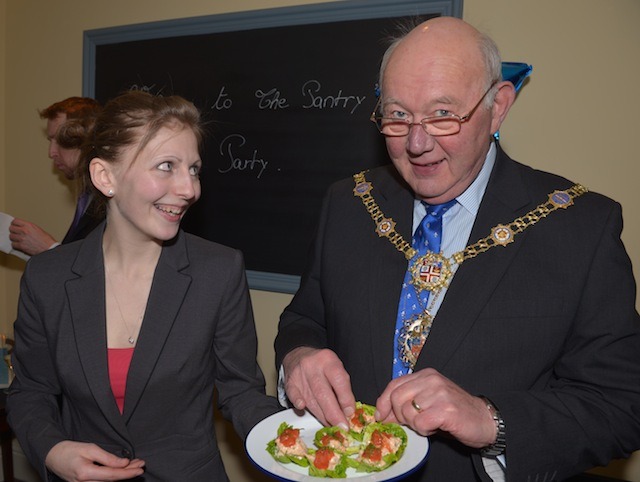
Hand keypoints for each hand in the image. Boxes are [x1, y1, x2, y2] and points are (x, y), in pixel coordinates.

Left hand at [9, 218, 56, 254]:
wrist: (48, 248)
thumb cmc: (46, 240)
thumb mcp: (38, 229)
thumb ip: (28, 227)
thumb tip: (22, 228)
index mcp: (29, 225)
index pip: (15, 221)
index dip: (14, 224)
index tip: (14, 225)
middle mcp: (24, 230)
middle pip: (11, 228)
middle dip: (13, 231)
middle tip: (16, 233)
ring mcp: (22, 238)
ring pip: (11, 236)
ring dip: (14, 238)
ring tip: (18, 239)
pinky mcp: (21, 246)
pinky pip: (13, 244)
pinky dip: (15, 245)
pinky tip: (19, 245)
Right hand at [45, 441, 144, 481]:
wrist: (53, 457)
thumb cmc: (70, 450)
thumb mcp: (90, 449)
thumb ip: (108, 458)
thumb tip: (124, 463)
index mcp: (86, 474)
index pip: (112, 475)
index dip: (128, 473)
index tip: (140, 468)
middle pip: (112, 481)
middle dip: (129, 473)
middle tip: (142, 465)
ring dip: (123, 474)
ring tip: (136, 465)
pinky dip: (114, 476)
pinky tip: (123, 470)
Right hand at [282, 347, 355, 428]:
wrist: (298, 355)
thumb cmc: (321, 366)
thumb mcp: (335, 368)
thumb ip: (341, 387)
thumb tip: (347, 411)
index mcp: (329, 360)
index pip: (339, 380)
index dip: (345, 398)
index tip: (350, 413)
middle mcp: (313, 366)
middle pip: (323, 393)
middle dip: (334, 413)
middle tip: (342, 426)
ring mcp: (299, 374)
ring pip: (310, 399)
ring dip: (322, 416)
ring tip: (331, 425)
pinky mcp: (289, 382)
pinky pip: (293, 395)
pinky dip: (299, 403)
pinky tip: (303, 409)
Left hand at [375, 368, 496, 447]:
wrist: (484, 420)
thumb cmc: (454, 412)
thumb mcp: (428, 401)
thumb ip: (407, 402)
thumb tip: (383, 414)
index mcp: (425, 375)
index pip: (394, 385)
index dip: (383, 402)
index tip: (380, 416)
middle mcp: (431, 380)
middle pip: (397, 398)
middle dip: (399, 416)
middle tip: (412, 423)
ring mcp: (439, 393)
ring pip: (407, 412)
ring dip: (414, 424)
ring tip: (428, 424)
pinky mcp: (446, 409)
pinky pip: (420, 423)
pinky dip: (424, 430)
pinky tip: (434, 427)